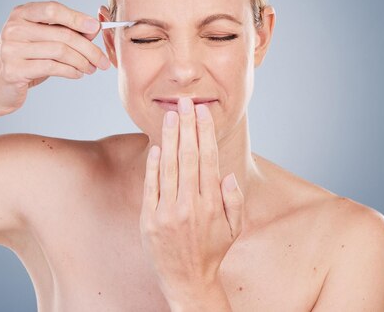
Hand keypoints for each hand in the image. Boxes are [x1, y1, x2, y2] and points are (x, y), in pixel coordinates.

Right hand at [0, 0, 110, 114]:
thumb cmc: (23, 61)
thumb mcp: (42, 41)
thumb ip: (65, 31)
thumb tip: (94, 28)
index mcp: (21, 14)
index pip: (53, 9)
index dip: (77, 18)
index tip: (96, 27)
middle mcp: (14, 28)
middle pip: (61, 34)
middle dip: (88, 48)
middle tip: (102, 60)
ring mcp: (11, 49)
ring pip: (60, 51)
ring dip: (82, 62)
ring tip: (91, 69)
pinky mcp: (14, 70)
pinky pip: (52, 68)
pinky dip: (71, 71)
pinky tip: (78, 74)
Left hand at [139, 97, 243, 300]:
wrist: (187, 281)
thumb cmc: (212, 252)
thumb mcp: (234, 229)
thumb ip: (234, 200)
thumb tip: (228, 173)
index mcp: (212, 204)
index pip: (208, 159)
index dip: (205, 132)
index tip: (203, 112)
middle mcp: (190, 205)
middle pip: (188, 156)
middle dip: (187, 126)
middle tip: (185, 102)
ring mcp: (167, 212)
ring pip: (169, 166)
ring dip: (169, 138)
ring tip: (170, 116)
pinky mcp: (149, 220)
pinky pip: (151, 186)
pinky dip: (153, 165)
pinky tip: (156, 147)